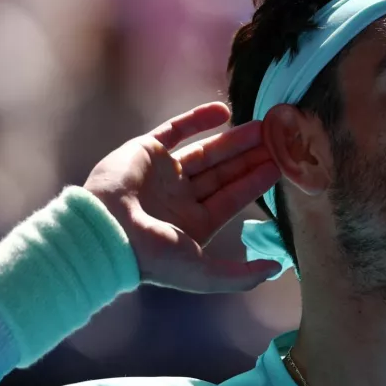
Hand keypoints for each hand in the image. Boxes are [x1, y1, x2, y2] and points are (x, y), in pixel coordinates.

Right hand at [84, 102, 282, 292]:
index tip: (280, 165)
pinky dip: (198, 119)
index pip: (231, 199)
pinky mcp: (145, 150)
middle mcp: (178, 198)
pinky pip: (175, 129)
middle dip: (249, 157)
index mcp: (192, 225)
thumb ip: (240, 275)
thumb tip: (276, 269)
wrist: (106, 231)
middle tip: (278, 140)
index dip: (255, 182)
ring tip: (262, 126)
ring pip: (205, 151)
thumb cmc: (154, 256)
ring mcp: (162, 174)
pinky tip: (224, 111)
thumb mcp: (204, 273)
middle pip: (222, 173)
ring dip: (233, 139)